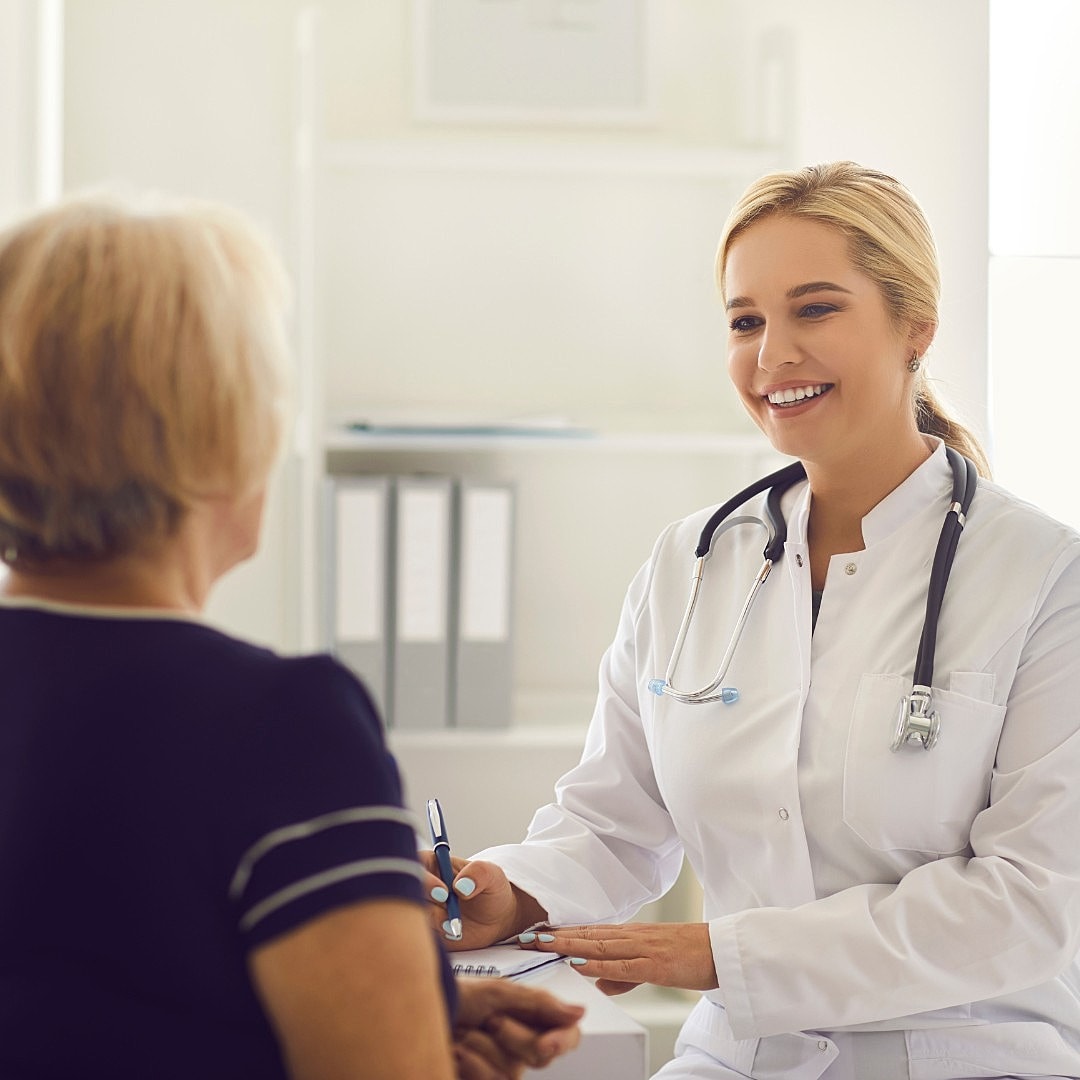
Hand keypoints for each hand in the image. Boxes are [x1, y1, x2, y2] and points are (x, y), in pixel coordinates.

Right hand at [419, 853, 545, 948]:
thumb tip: (461, 886)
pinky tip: (452, 935)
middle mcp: (423, 888)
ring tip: (455, 925)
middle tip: (447, 908)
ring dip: (433, 923)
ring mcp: (423, 911)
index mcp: (433, 866)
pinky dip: (433, 939)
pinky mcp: (427, 932)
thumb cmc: (492, 890)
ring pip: (412, 916)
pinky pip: (420, 937)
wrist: (497, 919)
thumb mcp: (492, 875)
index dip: (424, 877)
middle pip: (406, 891)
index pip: (416, 865)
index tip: (443, 891)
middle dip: (424, 902)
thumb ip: (478, 873)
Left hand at [452, 977, 583, 1078]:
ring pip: (511, 1072)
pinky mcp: (483, 1079)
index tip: (546, 1042)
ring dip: (482, 1047)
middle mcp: (522, 1045)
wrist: (418, 1010)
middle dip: (512, 1036)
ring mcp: (502, 1066)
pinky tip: (456, 1050)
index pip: (567, 1035)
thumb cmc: (458, 996)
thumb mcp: (500, 991)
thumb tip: (580, 1012)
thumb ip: (540, 1003)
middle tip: (492, 1019)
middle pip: (541, 1056)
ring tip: (465, 1031)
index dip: (562, 1040)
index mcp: (532, 1018)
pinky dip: (470, 1063)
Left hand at [521, 922, 718, 996]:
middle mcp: (632, 936)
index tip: (536, 933)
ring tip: (542, 944)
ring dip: (568, 944)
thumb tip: (598, 983)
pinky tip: (579, 964)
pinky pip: (621, 965)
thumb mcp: (653, 966)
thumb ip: (625, 975)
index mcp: (631, 936)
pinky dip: (597, 964)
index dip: (562, 933)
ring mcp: (643, 948)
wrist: (724, 951)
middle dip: (555, 936)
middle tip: (526, 937)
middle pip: (587, 934)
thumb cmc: (691, 957)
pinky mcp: (655, 964)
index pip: (589, 932)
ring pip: (598, 945)